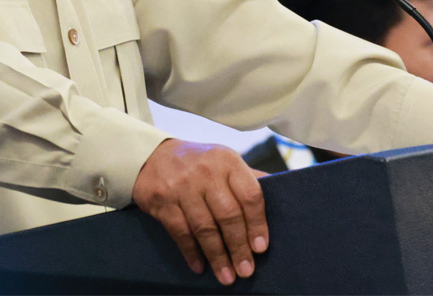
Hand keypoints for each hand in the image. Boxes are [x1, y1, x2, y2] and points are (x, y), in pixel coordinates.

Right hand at [132, 139, 268, 285]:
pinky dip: (191, 252)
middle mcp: (206, 171)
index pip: (250, 195)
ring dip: (217, 256)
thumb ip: (247, 179)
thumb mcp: (224, 161)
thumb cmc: (198, 163)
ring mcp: (182, 186)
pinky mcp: (162, 200)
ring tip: (226, 276)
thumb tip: (280, 196)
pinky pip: (180, 232)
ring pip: (204, 227)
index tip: (260, 248)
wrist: (152, 156)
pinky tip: (200, 267)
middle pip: (228, 215)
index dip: (257, 224)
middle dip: (238, 247)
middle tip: (246, 270)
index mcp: (228, 161)